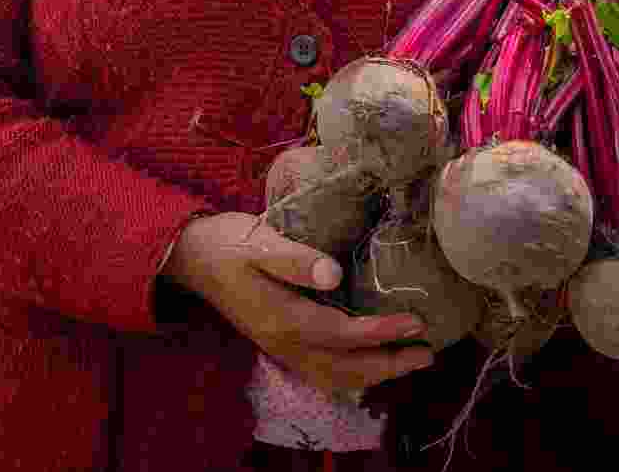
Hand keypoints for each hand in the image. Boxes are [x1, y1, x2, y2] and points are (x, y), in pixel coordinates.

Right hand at [160, 212, 431, 396]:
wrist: (192, 256)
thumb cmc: (229, 243)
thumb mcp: (260, 243)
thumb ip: (296, 259)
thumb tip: (334, 273)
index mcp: (283, 319)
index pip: (343, 333)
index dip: (382, 332)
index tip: (416, 323)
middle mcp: (284, 343)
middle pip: (345, 368)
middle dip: (388, 364)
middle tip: (427, 353)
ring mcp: (280, 348)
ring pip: (334, 376)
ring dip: (373, 373)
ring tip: (407, 360)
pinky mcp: (279, 343)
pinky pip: (322, 372)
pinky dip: (351, 373)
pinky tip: (369, 361)